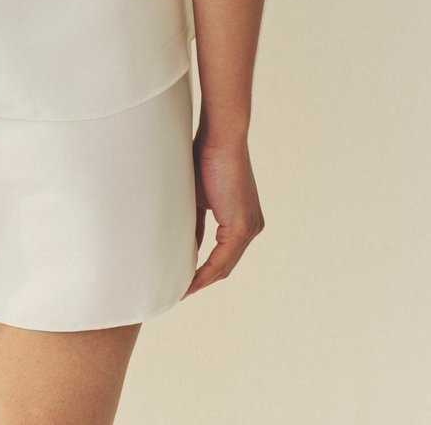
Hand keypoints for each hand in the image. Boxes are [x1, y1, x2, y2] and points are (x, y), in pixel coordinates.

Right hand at [182, 130, 264, 297]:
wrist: (220, 137)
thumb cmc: (205, 157)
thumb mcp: (197, 196)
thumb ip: (194, 221)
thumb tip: (184, 243)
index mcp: (242, 219)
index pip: (222, 254)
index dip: (203, 270)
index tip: (183, 280)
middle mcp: (251, 227)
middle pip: (224, 265)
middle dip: (201, 280)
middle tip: (179, 291)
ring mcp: (249, 227)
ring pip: (224, 265)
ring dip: (201, 280)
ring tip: (180, 291)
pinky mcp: (242, 226)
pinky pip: (222, 259)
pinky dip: (205, 272)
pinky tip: (189, 281)